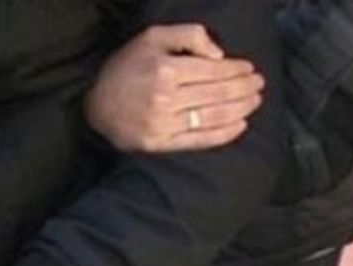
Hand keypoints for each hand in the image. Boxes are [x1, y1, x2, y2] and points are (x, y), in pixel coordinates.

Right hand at [85, 24, 263, 153]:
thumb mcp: (152, 37)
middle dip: (244, 88)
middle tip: (259, 84)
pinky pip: (199, 140)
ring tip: (254, 101)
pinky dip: (223, 134)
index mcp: (165, 70)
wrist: (94, 104)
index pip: (213, 70)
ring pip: (212, 117)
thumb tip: (219, 53)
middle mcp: (165, 99)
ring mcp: (163, 124)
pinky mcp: (160, 144)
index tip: (249, 69)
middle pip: (217, 94)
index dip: (236, 69)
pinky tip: (240, 125)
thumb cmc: (125, 67)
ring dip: (240, 109)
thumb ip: (188, 35)